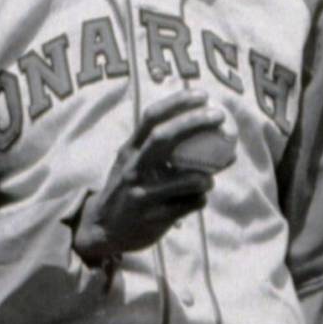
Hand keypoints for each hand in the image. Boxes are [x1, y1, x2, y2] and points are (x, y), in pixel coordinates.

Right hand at [72, 90, 226, 261]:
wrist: (102, 229)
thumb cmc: (130, 187)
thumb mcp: (134, 162)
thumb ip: (157, 145)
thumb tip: (201, 124)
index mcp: (130, 151)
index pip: (151, 117)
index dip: (177, 102)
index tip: (202, 95)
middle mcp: (132, 169)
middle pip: (163, 137)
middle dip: (193, 122)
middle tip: (220, 116)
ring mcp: (141, 194)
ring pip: (182, 180)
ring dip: (204, 177)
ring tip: (211, 177)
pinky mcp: (152, 218)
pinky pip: (187, 206)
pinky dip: (199, 199)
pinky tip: (199, 198)